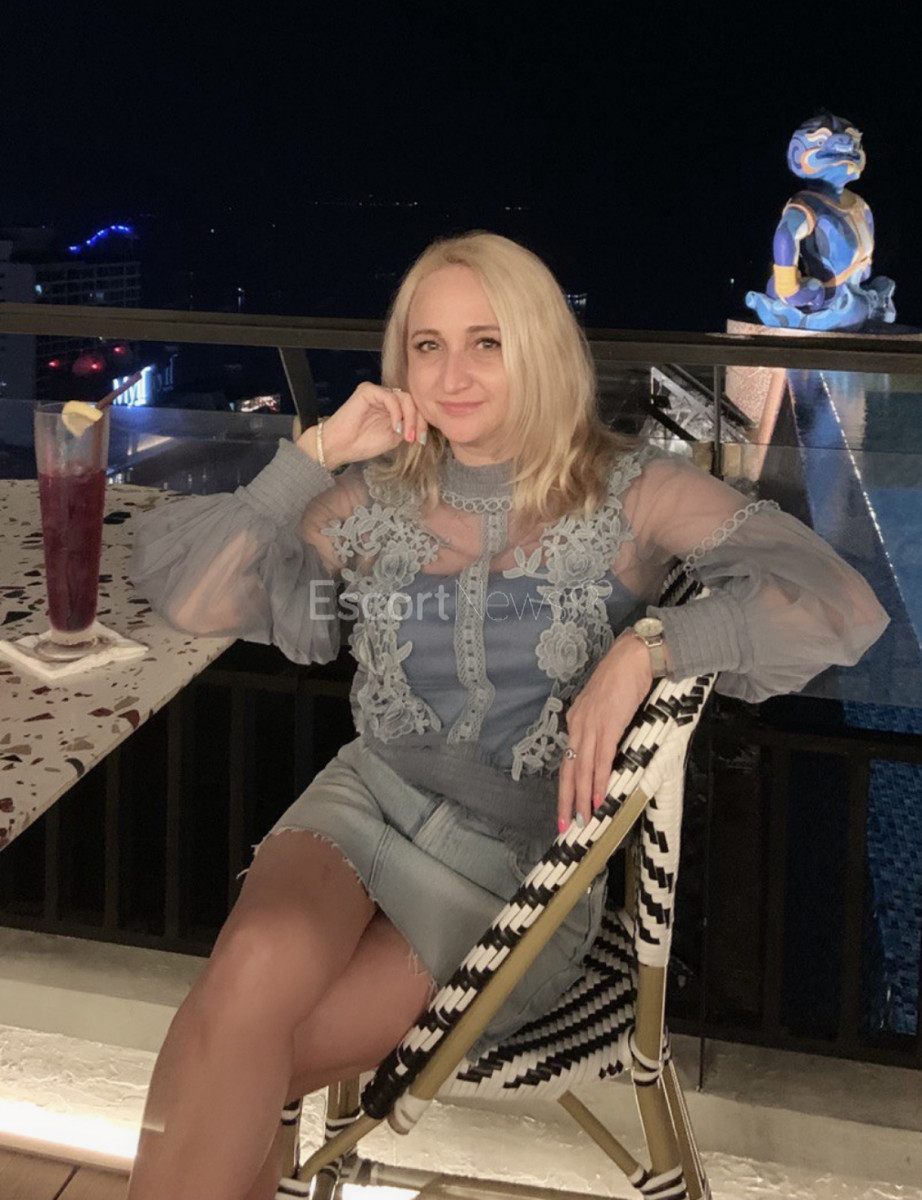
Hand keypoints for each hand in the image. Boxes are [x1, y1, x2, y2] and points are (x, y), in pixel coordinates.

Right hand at [295, 383, 427, 470]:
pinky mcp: (368, 390)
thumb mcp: (393, 438)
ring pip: (404, 398)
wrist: (339, 447)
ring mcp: (377, 393)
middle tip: (416, 438)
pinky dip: (397, 412)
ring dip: (409, 418)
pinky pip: (390, 397)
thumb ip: (407, 428)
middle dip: (418, 421)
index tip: (422, 441)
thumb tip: (422, 426)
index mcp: (392, 408)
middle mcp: (386, 397)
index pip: (414, 408)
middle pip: (412, 402)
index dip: (421, 423)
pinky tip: (396, 427)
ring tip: (406, 435)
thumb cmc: (362, 444)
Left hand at [558, 633, 652, 834]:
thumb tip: (608, 748)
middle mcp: (578, 724)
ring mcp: (591, 725)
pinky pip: (601, 759)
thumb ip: (603, 725)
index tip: (565, 805)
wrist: (633, 657)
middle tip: (563, 825)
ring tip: (582, 819)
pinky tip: (597, 797)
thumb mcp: (608, 706)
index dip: (566, 785)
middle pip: (569, 769)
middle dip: (565, 800)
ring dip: (581, 797)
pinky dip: (598, 780)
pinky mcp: (608, 725)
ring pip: (582, 769)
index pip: (569, 759)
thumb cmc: (624, 677)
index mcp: (577, 719)